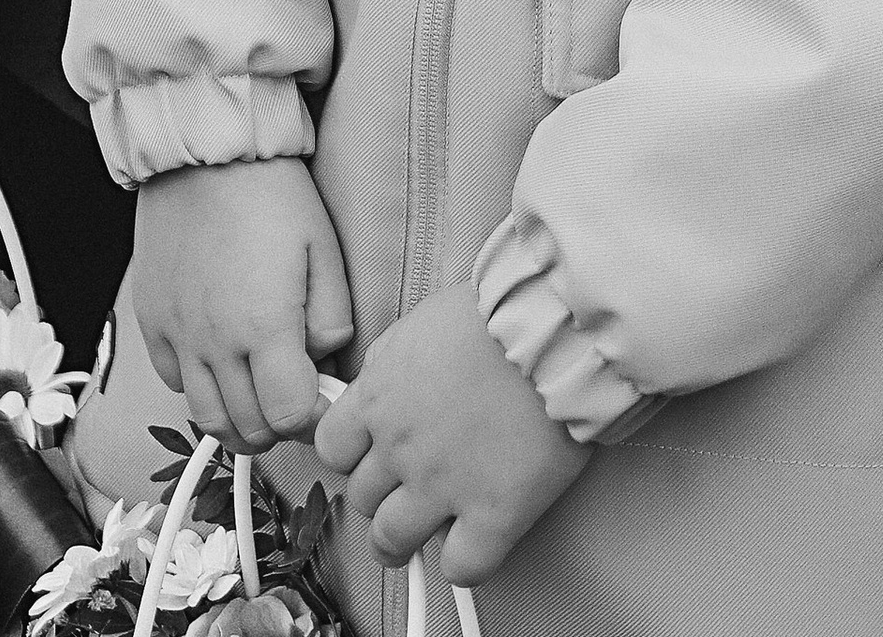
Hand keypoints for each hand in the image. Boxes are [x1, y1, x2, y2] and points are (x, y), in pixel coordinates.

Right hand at [132, 157, 352, 451]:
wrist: (204, 151)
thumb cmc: (268, 192)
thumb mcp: (324, 249)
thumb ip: (333, 319)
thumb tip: (325, 361)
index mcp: (263, 327)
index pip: (289, 417)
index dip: (314, 417)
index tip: (322, 397)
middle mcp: (214, 342)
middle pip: (248, 430)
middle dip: (280, 424)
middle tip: (294, 394)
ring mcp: (177, 335)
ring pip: (207, 419)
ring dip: (239, 420)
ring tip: (259, 392)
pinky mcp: (151, 321)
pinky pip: (173, 382)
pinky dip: (200, 387)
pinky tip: (220, 360)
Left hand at [315, 283, 587, 583]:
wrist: (551, 329)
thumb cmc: (493, 315)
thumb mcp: (418, 323)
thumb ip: (386, 364)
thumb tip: (375, 388)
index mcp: (378, 398)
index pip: (331, 450)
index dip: (352, 456)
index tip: (371, 456)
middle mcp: (399, 448)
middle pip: (361, 500)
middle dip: (381, 496)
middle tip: (407, 490)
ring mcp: (441, 487)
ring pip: (392, 543)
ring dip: (403, 542)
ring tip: (424, 533)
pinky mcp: (492, 516)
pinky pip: (460, 567)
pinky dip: (464, 562)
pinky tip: (476, 541)